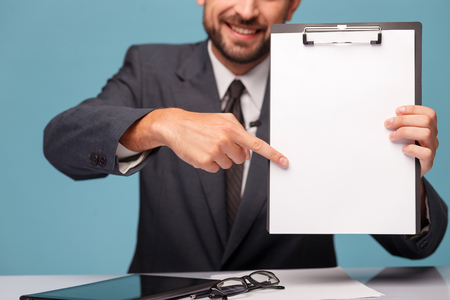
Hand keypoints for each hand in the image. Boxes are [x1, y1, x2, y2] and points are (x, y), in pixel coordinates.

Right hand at [120, 108, 288, 172]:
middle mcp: (225, 140)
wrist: (175, 125)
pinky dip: (210, 163)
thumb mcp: (222, 120)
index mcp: (232, 128)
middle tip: (219, 143)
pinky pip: (216, 169)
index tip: (284, 162)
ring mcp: (215, 152)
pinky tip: (201, 152)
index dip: (272, 154)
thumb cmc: (201, 123)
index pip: (257, 144)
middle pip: (241, 159)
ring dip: (221, 158)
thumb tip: (248, 153)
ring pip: (229, 165)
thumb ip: (239, 132)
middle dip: (233, 154)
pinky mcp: (205, 162)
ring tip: (208, 146)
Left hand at [384, 105, 437, 176]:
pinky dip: (413, 149)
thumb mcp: (403, 135)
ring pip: (426, 134)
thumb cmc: (403, 149)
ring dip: (406, 132)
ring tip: (392, 136)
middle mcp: (433, 137)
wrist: (406, 172)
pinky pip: (426, 153)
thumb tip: (388, 118)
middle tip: (388, 123)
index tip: (397, 110)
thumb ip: (400, 126)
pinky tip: (403, 149)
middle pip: (426, 121)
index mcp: (430, 127)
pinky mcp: (428, 161)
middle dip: (404, 120)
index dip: (413, 109)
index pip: (429, 113)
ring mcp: (432, 149)